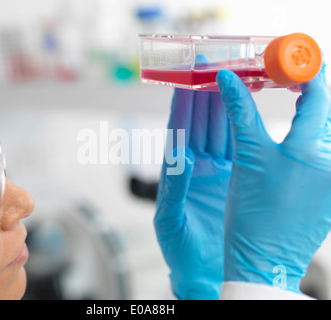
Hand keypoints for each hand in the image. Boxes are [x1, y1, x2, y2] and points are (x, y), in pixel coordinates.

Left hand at [154, 87, 232, 298]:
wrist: (202, 269)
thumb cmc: (179, 248)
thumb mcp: (170, 220)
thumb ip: (174, 189)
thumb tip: (180, 158)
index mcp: (174, 172)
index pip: (177, 131)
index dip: (181, 104)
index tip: (185, 78)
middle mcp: (195, 166)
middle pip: (200, 123)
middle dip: (205, 94)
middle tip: (212, 68)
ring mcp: (216, 170)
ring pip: (220, 130)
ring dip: (225, 105)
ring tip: (232, 79)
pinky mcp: (234, 178)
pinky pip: (239, 147)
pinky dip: (243, 128)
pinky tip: (247, 110)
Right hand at [216, 63, 330, 293]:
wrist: (263, 260)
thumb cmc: (251, 217)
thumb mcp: (245, 159)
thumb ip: (240, 114)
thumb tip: (229, 80)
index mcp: (311, 152)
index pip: (318, 96)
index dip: (304, 74)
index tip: (288, 64)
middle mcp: (330, 163)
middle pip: (324, 112)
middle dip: (306, 91)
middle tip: (284, 80)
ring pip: (324, 131)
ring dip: (306, 113)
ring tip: (285, 104)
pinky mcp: (330, 191)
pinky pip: (323, 151)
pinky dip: (307, 136)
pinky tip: (289, 139)